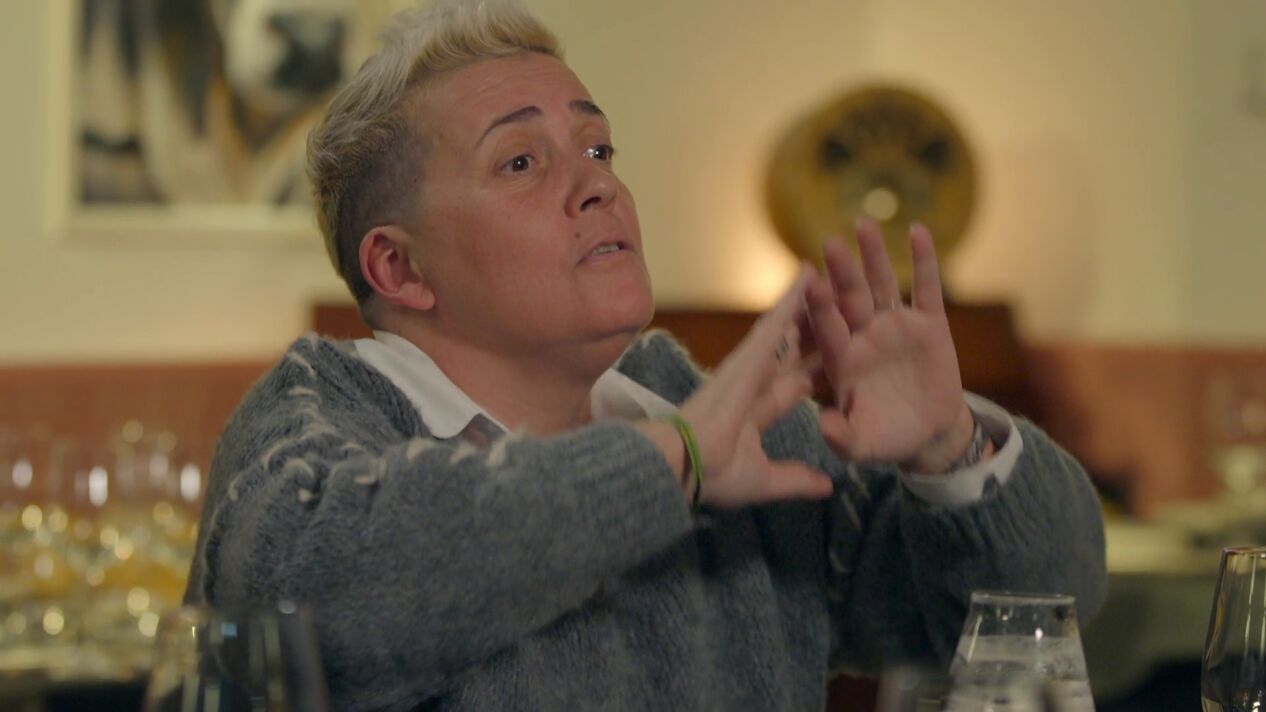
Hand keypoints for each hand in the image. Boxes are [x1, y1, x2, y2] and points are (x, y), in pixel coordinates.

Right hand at [653, 266, 834, 507]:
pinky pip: (778, 318)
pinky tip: (812, 272)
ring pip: (789, 328)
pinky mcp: (751, 352)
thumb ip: (796, 480)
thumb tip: (827, 486)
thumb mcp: (767, 480)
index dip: (815, 373)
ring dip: (811, 306)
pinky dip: (795, 296)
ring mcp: (752, 363)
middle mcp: (756, 381)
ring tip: (835, 280)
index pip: (795, 387)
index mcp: (758, 410)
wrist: (688, 463)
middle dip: (816, 333)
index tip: (834, 361)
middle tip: (841, 312)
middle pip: (795, 351)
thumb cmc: (717, 474)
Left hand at [806, 220, 974, 473]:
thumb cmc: (886, 439)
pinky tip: (919, 231)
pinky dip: (924, 262)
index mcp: (842, 361)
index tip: (811, 285)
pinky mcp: (929, 324)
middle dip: (841, 272)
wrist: (927, 435)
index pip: (828, 329)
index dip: (820, 309)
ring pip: (882, 285)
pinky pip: (926, 289)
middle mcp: (864, 336)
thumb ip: (843, 437)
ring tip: (864, 224)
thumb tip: (825, 428)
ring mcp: (895, 327)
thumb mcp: (862, 446)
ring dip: (874, 256)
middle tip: (829, 242)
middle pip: (850, 298)